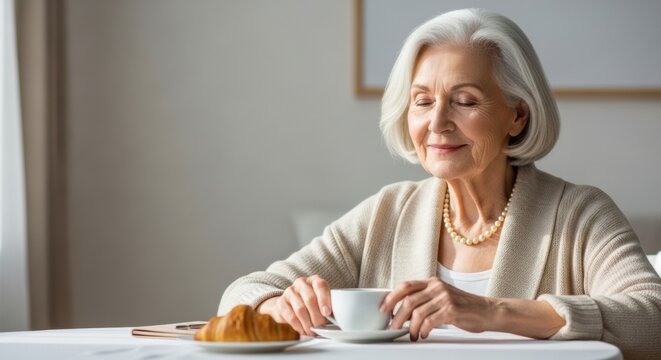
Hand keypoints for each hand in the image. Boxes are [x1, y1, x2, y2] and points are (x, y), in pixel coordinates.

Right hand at [256, 275, 331, 336]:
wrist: (291, 302)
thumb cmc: (312, 302)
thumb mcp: (322, 300)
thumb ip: (329, 306)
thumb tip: (336, 320)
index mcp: (314, 280)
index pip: (320, 286)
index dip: (324, 300)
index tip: (327, 313)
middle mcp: (301, 283)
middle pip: (310, 299)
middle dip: (317, 317)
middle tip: (321, 327)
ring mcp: (290, 292)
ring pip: (300, 310)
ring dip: (308, 324)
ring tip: (313, 332)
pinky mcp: (281, 302)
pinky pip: (291, 317)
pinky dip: (299, 326)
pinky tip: (303, 331)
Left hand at [380, 277, 494, 340]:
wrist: (487, 311)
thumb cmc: (463, 307)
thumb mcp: (442, 296)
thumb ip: (425, 299)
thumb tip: (402, 310)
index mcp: (432, 282)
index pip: (406, 286)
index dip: (391, 297)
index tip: (383, 308)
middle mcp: (437, 287)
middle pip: (408, 300)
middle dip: (397, 316)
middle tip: (393, 327)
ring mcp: (445, 297)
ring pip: (417, 313)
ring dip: (411, 328)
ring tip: (412, 335)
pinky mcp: (452, 310)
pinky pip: (430, 322)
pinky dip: (423, 330)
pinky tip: (424, 335)